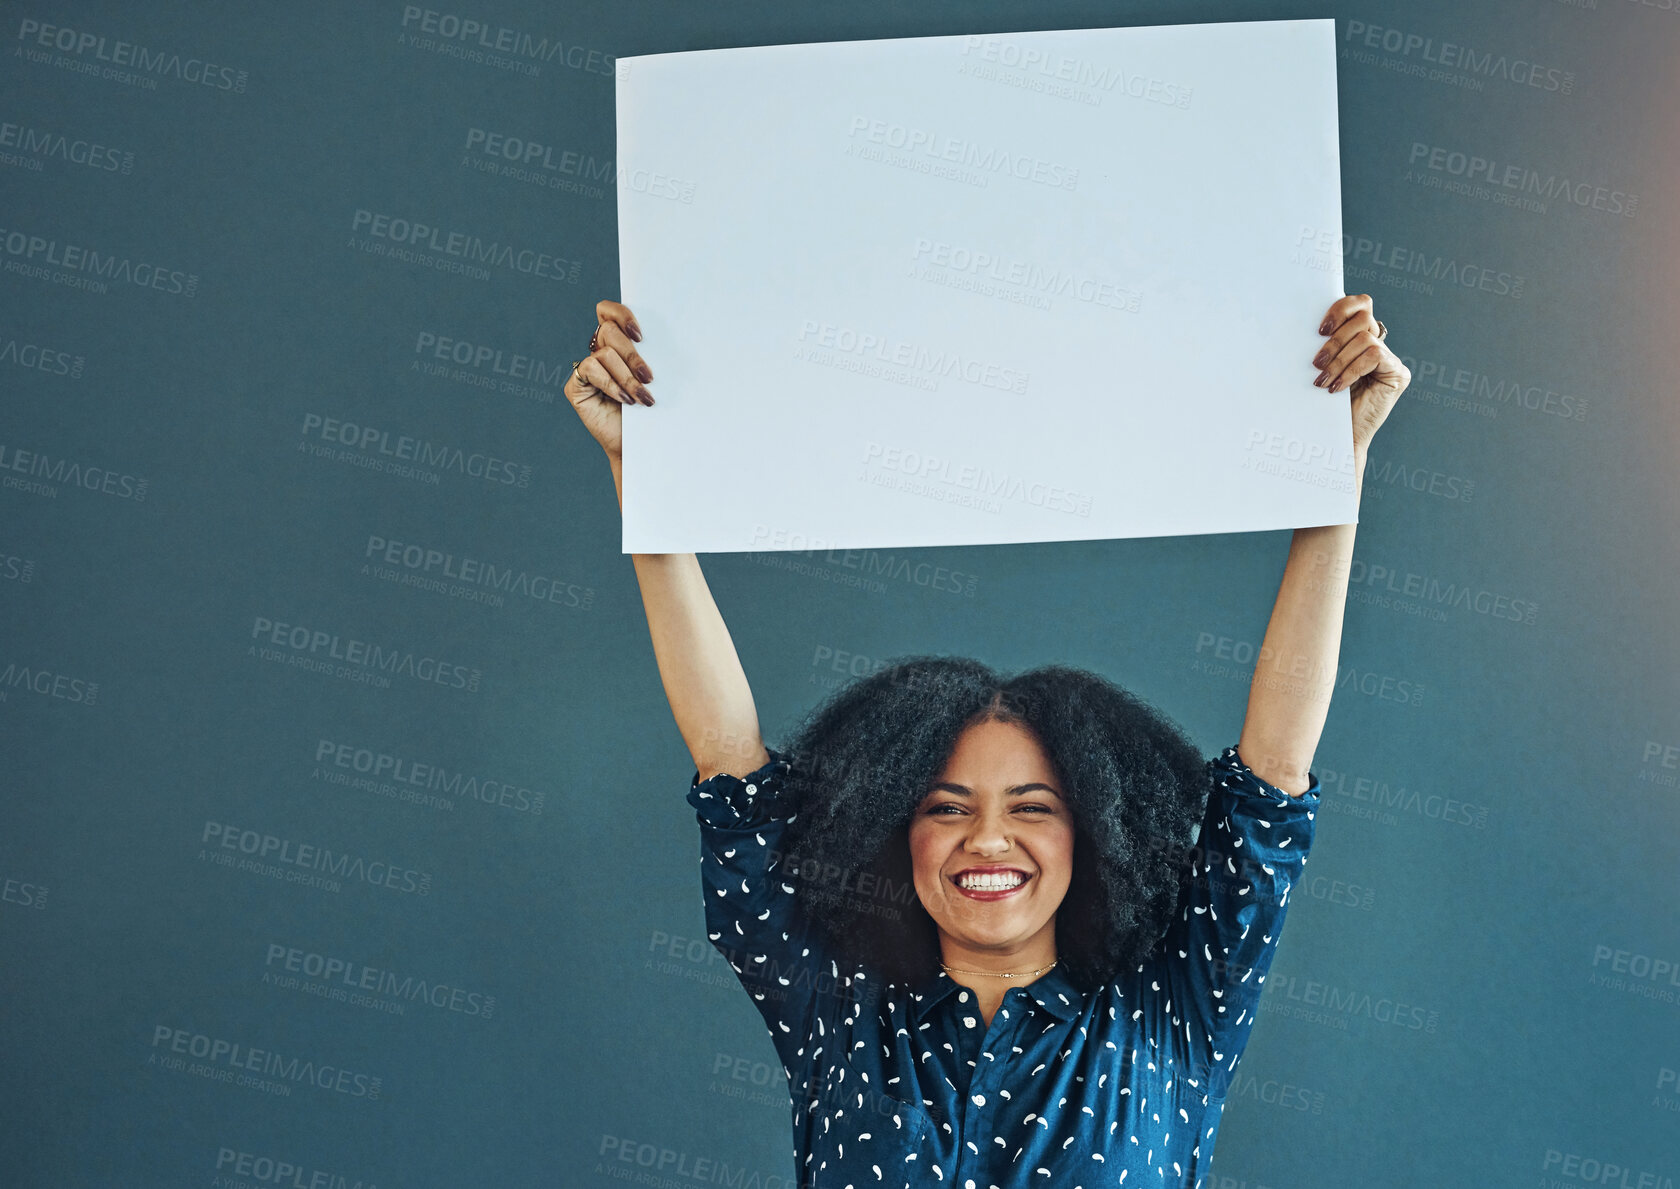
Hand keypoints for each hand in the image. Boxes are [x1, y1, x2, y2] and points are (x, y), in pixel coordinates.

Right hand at [564, 299, 654, 458]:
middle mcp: (599, 351)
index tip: (641, 336)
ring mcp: (586, 368)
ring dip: (627, 376)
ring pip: (604, 353)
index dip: (622, 314)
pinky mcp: (575, 385)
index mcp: (618, 343)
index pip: (608, 311)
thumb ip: (650, 355)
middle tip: (649, 378)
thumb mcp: (655, 379)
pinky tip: (625, 400)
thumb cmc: (650, 411)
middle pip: (609, 331)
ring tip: (642, 397)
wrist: (638, 445)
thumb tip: (669, 335)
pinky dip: (611, 384)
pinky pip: (590, 370)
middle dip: (632, 355)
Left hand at [1311, 294, 1409, 455]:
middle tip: (1316, 363)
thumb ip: (1323, 345)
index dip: (1341, 309)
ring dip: (1339, 360)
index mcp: (1359, 337)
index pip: (1359, 304)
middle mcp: (1378, 344)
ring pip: (1365, 339)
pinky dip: (1351, 370)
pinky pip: (1374, 356)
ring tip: (1323, 380)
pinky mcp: (1397, 373)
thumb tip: (1304, 325)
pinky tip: (1337, 387)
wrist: (1338, 438)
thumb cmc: (1324, 405)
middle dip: (1335, 340)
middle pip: (1362, 318)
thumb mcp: (1321, 368)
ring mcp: (1390, 358)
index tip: (1319, 329)